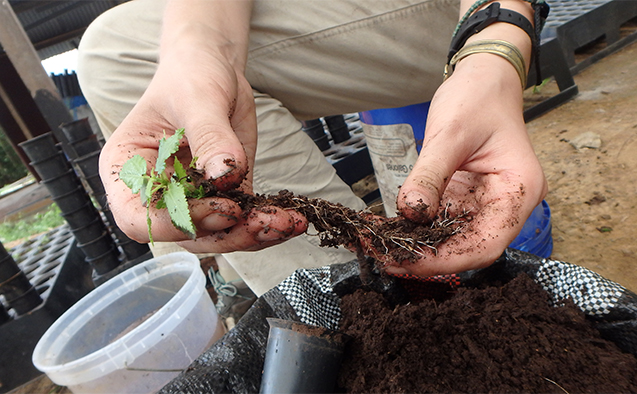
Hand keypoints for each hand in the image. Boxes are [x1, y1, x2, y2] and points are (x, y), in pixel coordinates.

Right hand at [100, 33, 306, 252]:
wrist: (213, 69)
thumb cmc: (189, 76)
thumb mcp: (197, 99)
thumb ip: (210, 137)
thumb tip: (224, 176)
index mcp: (129, 169)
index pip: (140, 217)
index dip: (179, 222)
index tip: (223, 209)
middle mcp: (156, 193)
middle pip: (185, 234)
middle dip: (229, 234)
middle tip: (266, 223)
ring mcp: (192, 200)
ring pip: (218, 235)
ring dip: (254, 234)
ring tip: (289, 223)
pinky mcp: (224, 197)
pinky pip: (242, 221)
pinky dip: (268, 223)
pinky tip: (293, 219)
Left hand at [391, 53, 547, 276]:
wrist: (483, 79)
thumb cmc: (477, 98)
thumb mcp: (450, 134)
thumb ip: (429, 176)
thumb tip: (410, 212)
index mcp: (520, 189)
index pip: (486, 243)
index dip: (447, 259)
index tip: (409, 261)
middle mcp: (507, 203)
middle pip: (470, 247)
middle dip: (428, 257)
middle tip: (386, 257)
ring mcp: (487, 202)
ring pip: (454, 239)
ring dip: (419, 246)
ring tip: (382, 246)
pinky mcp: (467, 198)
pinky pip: (443, 221)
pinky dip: (418, 228)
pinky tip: (391, 229)